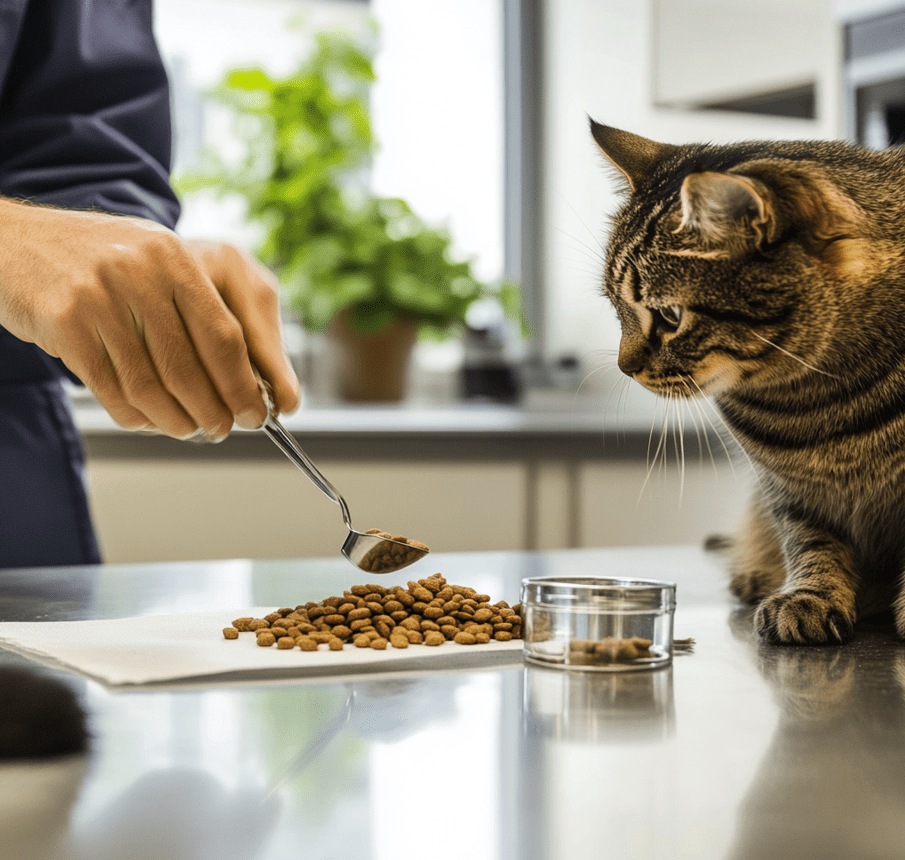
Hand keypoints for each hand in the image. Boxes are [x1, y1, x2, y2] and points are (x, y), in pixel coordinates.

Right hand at [0, 199, 298, 439]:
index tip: (254, 411)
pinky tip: (148, 420)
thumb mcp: (153, 260)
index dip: (241, 385)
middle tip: (222, 428)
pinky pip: (111, 389)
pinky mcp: (65, 325)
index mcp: (174, 257)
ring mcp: (99, 300)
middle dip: (212, 410)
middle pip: (188, 369)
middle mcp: (140, 275)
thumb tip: (238, 376)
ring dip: (174, 420)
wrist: (13, 240)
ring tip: (187, 429)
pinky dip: (134, 415)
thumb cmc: (96, 257)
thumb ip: (194, 306)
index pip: (223, 336)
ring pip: (149, 386)